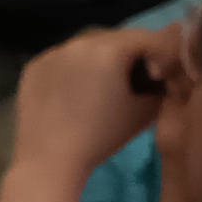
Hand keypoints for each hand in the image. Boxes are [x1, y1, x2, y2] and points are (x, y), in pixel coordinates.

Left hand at [13, 18, 184, 183]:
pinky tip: (75, 89)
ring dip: (100, 57)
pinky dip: (74, 67)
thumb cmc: (101, 138)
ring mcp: (53, 53)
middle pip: (116, 38)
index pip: (147, 38)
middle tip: (132, 76)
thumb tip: (167, 73)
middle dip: (129, 53)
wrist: (49, 163)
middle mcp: (79, 41)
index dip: (159, 54)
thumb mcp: (144, 111)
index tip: (159, 74)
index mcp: (110, 48)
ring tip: (102, 83)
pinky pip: (62, 58)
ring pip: (87, 45)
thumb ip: (163, 85)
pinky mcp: (34, 67)